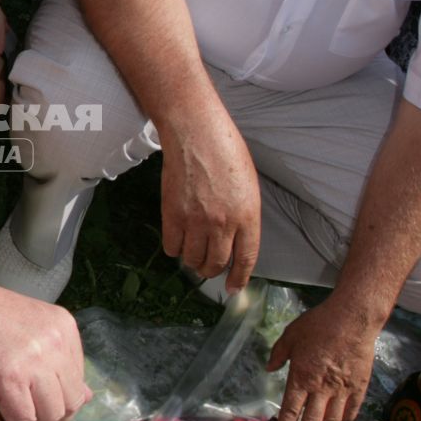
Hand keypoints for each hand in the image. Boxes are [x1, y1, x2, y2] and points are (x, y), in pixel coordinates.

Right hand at [0, 285, 89, 420]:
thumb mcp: (24, 328)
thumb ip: (52, 357)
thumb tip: (87, 396)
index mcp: (63, 326)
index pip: (77, 376)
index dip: (65, 400)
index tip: (51, 413)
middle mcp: (56, 341)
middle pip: (70, 398)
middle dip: (56, 420)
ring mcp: (36, 359)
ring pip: (52, 413)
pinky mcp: (11, 378)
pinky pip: (23, 418)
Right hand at [159, 109, 260, 289]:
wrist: (196, 133)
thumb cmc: (226, 152)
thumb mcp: (248, 186)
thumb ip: (244, 216)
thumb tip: (235, 240)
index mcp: (248, 216)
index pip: (246, 259)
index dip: (239, 278)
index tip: (233, 287)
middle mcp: (224, 223)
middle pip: (217, 264)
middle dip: (212, 270)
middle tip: (208, 267)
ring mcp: (197, 221)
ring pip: (193, 259)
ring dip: (193, 261)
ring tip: (193, 253)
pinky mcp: (173, 215)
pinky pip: (172, 247)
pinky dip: (174, 249)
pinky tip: (178, 240)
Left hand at [268, 294, 374, 420]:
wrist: (354, 317)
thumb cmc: (320, 324)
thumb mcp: (291, 335)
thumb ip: (278, 354)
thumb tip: (269, 368)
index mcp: (302, 377)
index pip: (290, 412)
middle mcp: (322, 388)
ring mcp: (343, 389)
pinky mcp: (360, 386)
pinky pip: (352, 410)